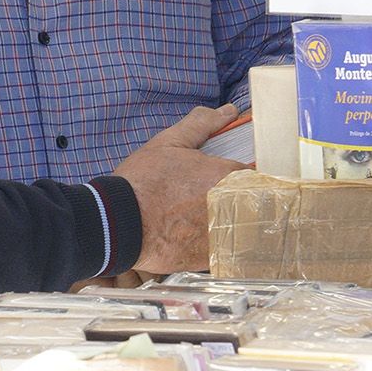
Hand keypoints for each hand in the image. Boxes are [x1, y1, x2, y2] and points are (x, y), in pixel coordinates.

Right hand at [113, 104, 243, 274]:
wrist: (119, 223)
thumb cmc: (143, 182)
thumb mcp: (169, 143)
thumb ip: (202, 124)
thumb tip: (228, 112)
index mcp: (225, 175)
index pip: (252, 174)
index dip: (238, 175)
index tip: (222, 178)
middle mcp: (230, 206)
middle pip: (250, 202)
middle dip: (234, 199)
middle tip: (203, 199)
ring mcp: (222, 234)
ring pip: (239, 228)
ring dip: (227, 222)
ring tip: (195, 219)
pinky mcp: (210, 258)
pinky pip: (224, 249)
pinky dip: (213, 243)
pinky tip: (192, 237)